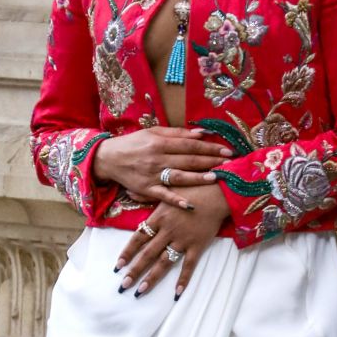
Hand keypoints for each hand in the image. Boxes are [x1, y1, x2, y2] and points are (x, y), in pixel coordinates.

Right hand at [94, 127, 232, 210]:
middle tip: (228, 163)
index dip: (208, 147)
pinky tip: (189, 204)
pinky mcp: (146, 189)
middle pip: (188, 160)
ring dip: (197, 178)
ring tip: (215, 178)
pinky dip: (175, 200)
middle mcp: (157, 158)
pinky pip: (163, 195)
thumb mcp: (152, 132)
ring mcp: (152, 175)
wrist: (108, 158)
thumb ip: (176, 133)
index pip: (189, 145)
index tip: (225, 150)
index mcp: (159, 142)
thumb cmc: (133, 143)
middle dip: (209, 161)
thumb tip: (201, 134)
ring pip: (178, 176)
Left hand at [116, 186, 229, 298]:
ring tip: (140, 291)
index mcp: (159, 218)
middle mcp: (168, 231)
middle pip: (147, 254)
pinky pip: (189, 266)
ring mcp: (183, 240)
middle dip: (134, 271)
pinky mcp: (197, 246)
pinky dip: (183, 280)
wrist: (217, 192)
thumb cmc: (192, 188)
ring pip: (164, 263)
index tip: (117, 266)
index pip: (138, 238)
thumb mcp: (166, 188)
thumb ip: (147, 195)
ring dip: (151, 278)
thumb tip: (129, 194)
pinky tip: (176, 293)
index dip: (127, 253)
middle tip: (123, 286)